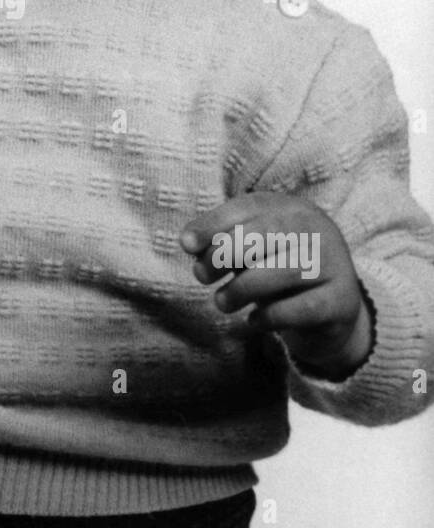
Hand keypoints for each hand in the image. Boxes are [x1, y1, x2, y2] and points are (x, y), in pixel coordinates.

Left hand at [179, 193, 373, 379]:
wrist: (333, 310)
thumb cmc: (280, 272)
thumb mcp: (253, 251)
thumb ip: (224, 242)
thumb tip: (189, 242)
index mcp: (293, 208)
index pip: (249, 207)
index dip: (213, 223)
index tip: (186, 245)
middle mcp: (317, 229)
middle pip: (264, 234)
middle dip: (224, 254)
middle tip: (201, 276)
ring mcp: (334, 263)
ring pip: (282, 271)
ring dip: (241, 289)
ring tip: (222, 302)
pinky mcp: (341, 301)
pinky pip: (300, 308)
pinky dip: (270, 316)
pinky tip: (254, 321)